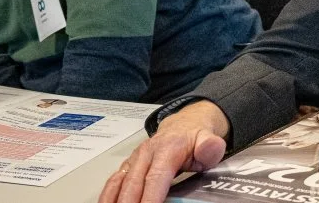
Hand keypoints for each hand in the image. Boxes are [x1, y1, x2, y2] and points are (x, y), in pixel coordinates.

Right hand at [98, 101, 228, 202]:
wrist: (184, 123)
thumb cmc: (195, 137)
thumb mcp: (209, 139)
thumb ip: (210, 146)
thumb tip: (210, 148)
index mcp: (168, 149)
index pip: (156, 178)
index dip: (150, 198)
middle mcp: (147, 153)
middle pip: (134, 184)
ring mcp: (135, 158)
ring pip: (120, 182)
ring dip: (114, 200)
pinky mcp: (129, 164)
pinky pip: (114, 180)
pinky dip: (108, 195)